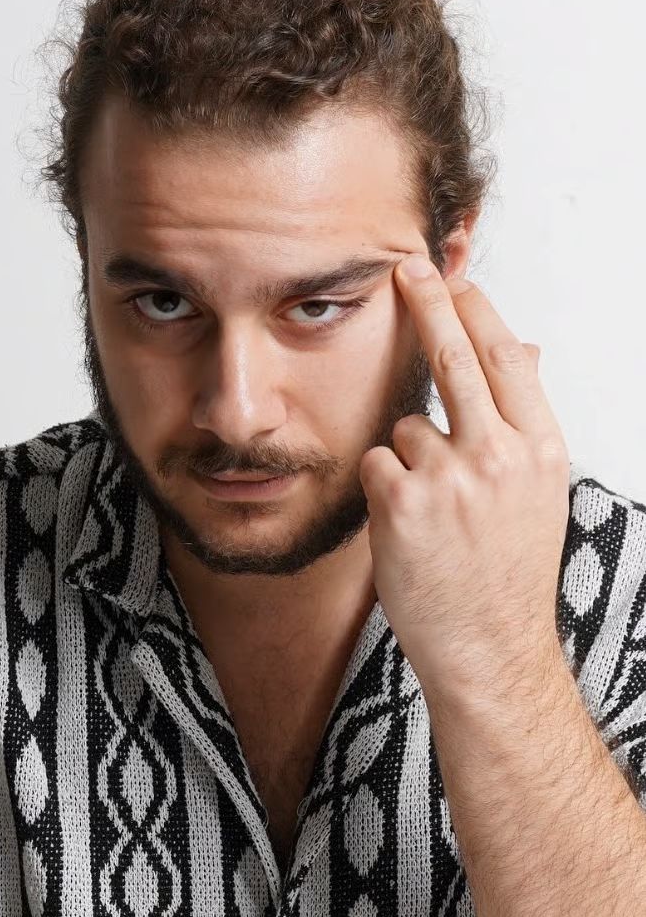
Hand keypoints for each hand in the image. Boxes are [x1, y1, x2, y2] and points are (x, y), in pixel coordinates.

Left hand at [359, 253, 569, 700]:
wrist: (490, 647)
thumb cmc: (509, 569)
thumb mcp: (537, 491)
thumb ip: (523, 420)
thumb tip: (525, 349)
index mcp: (540, 449)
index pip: (505, 359)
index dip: (476, 313)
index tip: (456, 281)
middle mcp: (500, 456)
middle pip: (455, 358)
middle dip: (428, 304)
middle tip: (406, 269)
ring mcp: (449, 479)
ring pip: (405, 427)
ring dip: (408, 458)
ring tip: (434, 513)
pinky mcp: (401, 503)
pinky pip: (376, 463)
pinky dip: (383, 487)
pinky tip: (408, 527)